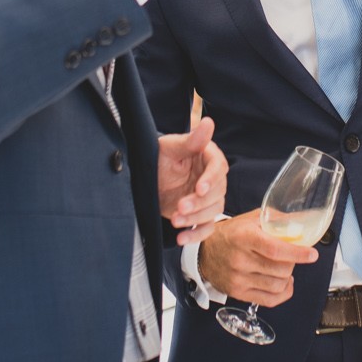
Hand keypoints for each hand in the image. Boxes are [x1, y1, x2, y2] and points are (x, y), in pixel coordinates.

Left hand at [157, 118, 227, 244]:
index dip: (211, 179)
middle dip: (199, 203)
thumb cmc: (157, 157)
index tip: (199, 188)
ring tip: (176, 220)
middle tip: (180, 206)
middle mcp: (210, 178)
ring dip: (195, 219)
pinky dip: (195, 236)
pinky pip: (205, 228)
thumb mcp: (169, 147)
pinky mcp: (198, 215)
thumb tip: (208, 123)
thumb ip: (190, 140)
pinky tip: (182, 238)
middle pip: (218, 193)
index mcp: (207, 157)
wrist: (144, 178)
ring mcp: (205, 198)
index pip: (218, 168)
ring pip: (212, 212)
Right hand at [196, 208, 318, 307]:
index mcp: (244, 237)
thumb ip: (276, 219)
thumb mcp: (251, 219)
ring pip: (278, 285)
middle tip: (290, 256)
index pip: (275, 249)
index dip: (297, 253)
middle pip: (280, 269)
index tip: (312, 254)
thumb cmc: (230, 234)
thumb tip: (303, 221)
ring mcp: (239, 279)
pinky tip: (283, 283)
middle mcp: (240, 259)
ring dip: (288, 277)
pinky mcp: (238, 293)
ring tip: (284, 269)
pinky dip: (283, 292)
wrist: (204, 252)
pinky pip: (270, 300)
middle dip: (292, 262)